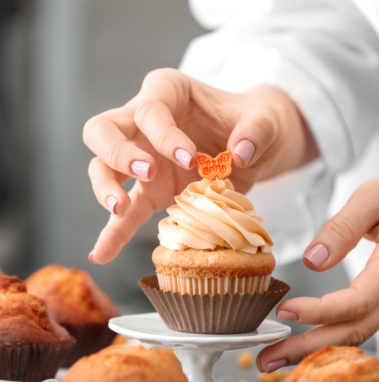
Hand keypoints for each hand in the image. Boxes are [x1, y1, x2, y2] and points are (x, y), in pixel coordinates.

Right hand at [84, 68, 317, 263]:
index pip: (150, 109)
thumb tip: (240, 154)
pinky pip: (125, 212)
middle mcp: (144, 122)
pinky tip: (103, 253)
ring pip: (101, 168)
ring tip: (121, 208)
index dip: (164, 134)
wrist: (254, 145)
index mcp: (168, 91)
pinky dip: (113, 232)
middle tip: (147, 172)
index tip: (190, 158)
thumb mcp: (264, 119)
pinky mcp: (150, 190)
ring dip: (106, 188)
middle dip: (117, 152)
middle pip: (103, 129)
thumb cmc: (252, 123)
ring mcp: (142, 157)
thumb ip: (256, 130)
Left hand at [256, 178, 378, 373]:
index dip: (320, 312)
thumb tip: (313, 261)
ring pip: (353, 332)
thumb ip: (345, 228)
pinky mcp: (378, 297)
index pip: (357, 303)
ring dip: (314, 349)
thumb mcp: (372, 200)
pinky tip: (302, 339)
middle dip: (308, 348)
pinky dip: (326, 335)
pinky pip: (355, 323)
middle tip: (268, 359)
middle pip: (352, 331)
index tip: (284, 311)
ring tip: (277, 357)